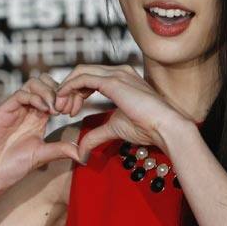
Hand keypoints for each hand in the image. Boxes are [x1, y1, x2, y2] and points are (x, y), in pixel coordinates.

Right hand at [0, 73, 81, 195]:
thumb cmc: (12, 167)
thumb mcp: (42, 155)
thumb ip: (60, 150)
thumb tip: (83, 154)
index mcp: (38, 118)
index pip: (55, 94)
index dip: (67, 97)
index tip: (73, 112)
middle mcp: (27, 110)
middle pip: (45, 82)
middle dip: (59, 90)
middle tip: (64, 109)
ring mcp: (14, 109)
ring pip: (33, 83)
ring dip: (48, 91)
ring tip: (55, 110)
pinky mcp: (2, 111)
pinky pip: (20, 94)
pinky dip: (35, 98)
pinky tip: (45, 111)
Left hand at [54, 65, 185, 160]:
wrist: (166, 127)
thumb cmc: (147, 128)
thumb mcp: (114, 129)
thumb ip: (95, 136)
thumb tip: (81, 153)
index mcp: (121, 79)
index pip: (90, 77)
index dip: (76, 92)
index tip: (69, 111)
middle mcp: (118, 72)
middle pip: (82, 72)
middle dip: (67, 90)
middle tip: (60, 110)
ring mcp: (116, 74)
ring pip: (80, 73)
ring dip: (66, 89)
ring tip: (61, 109)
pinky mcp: (113, 81)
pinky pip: (82, 79)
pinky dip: (68, 88)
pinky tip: (64, 102)